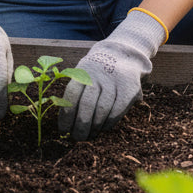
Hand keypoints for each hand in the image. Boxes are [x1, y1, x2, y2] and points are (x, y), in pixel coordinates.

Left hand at [60, 9, 165, 140]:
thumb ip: (76, 92)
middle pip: (86, 105)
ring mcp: (114, 81)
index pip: (71, 95)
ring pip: (101, 110)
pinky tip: (103, 128)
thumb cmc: (96, 72)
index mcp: (82, 71)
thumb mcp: (83, 73)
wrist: (123, 54)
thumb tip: (65, 123)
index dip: (66, 115)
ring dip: (94, 127)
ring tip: (89, 136)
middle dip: (80, 126)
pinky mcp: (128, 89)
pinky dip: (108, 123)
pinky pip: (116, 111)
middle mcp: (98, 75)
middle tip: (77, 138)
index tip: (63, 130)